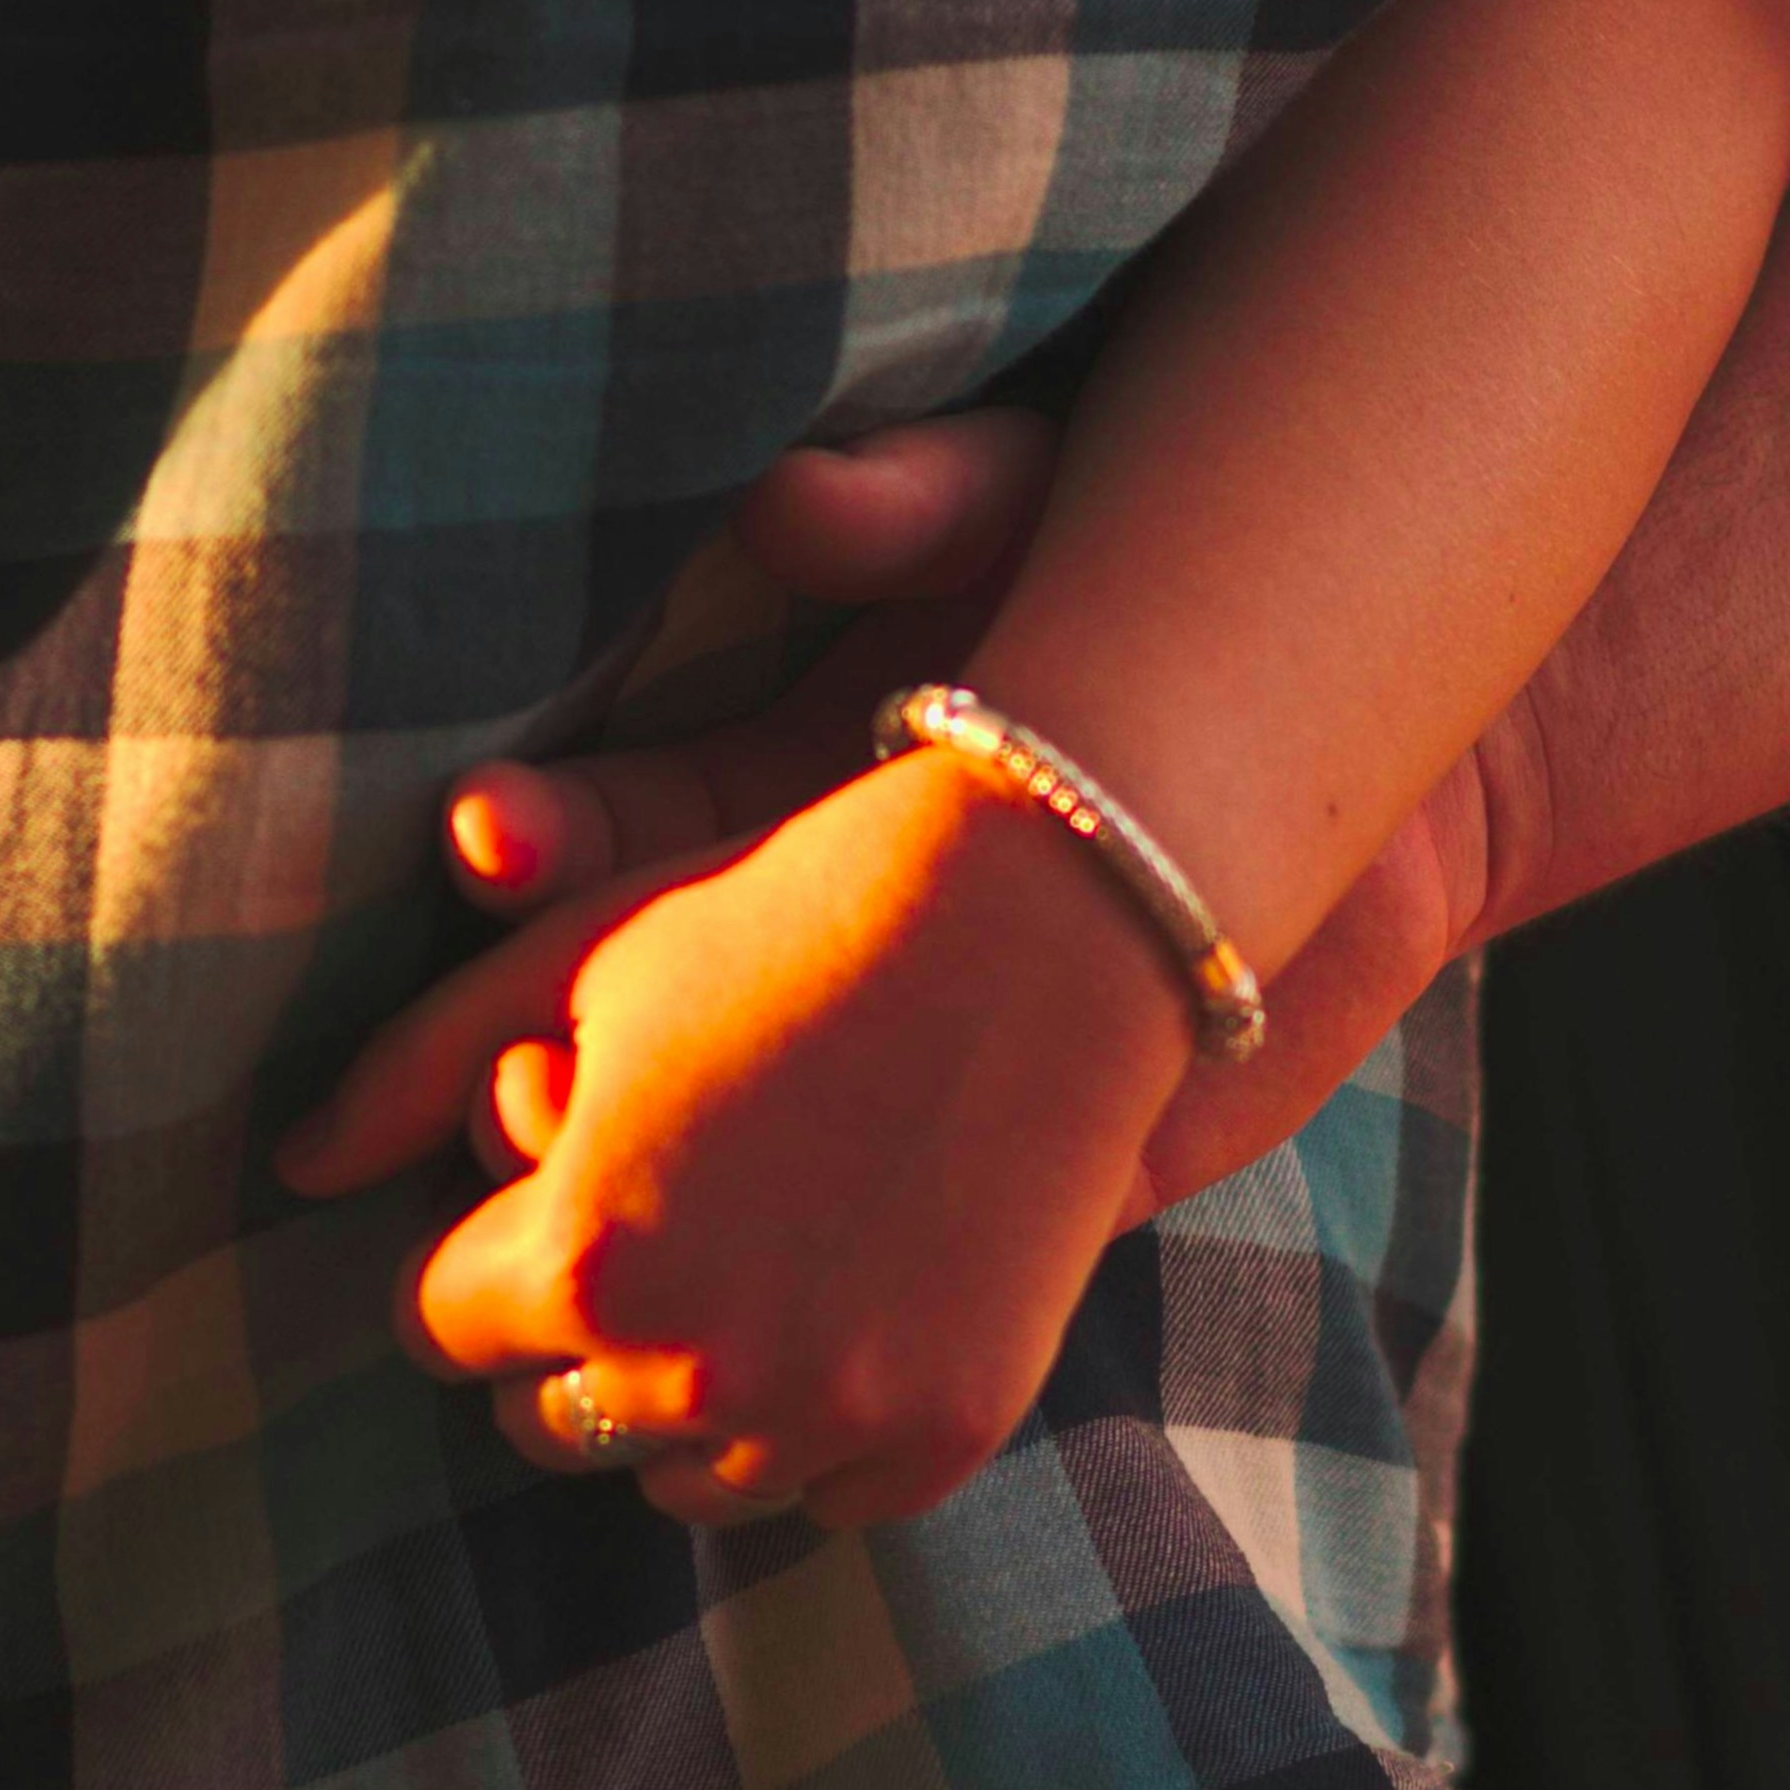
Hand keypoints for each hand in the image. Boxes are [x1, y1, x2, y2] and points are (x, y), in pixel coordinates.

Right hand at [288, 410, 1531, 1240]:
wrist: (1300, 736)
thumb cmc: (1128, 603)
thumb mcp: (1013, 519)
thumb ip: (903, 500)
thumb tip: (792, 502)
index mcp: (744, 817)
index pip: (576, 858)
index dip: (527, 847)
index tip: (489, 833)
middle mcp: (777, 978)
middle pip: (587, 1054)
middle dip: (535, 1061)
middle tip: (528, 1055)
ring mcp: (868, 1096)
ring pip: (695, 1196)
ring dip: (629, 1192)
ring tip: (592, 1138)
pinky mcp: (986, 1180)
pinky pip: (863, 1266)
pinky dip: (813, 1289)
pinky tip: (782, 1271)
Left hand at [368, 749, 1198, 1529]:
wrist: (1045, 920)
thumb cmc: (782, 914)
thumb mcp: (581, 963)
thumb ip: (411, 1071)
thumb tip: (288, 1168)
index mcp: (575, 1257)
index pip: (435, 1326)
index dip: (484, 1249)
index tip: (551, 1181)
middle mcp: (691, 1368)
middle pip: (542, 1424)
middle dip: (570, 1333)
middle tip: (659, 1215)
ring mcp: (824, 1417)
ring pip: (675, 1483)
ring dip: (687, 1395)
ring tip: (750, 1255)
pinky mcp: (937, 1440)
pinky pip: (818, 1492)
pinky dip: (818, 1422)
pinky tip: (851, 1295)